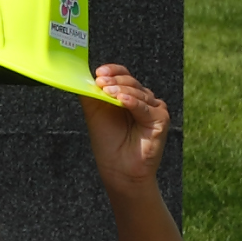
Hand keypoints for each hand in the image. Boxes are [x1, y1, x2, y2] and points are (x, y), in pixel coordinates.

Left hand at [77, 65, 171, 192]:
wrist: (119, 170)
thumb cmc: (108, 142)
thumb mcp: (94, 113)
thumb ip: (91, 94)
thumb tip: (80, 76)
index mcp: (127, 95)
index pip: (123, 75)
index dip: (112, 70)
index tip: (99, 72)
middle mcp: (142, 99)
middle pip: (131, 82)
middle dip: (115, 80)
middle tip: (100, 81)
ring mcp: (153, 109)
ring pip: (138, 92)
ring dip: (122, 90)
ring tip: (108, 91)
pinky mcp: (160, 120)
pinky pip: (146, 108)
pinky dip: (134, 102)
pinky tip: (121, 100)